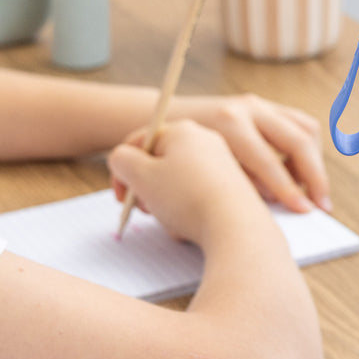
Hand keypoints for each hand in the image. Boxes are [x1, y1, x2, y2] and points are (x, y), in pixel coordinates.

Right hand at [107, 120, 260, 246]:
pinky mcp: (234, 187)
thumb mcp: (140, 176)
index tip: (121, 195)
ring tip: (172, 221)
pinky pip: (199, 197)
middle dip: (147, 188)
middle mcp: (206, 141)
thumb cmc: (186, 199)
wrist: (237, 228)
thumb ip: (122, 161)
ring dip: (167, 204)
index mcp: (183, 131)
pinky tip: (190, 228)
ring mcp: (223, 164)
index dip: (123, 169)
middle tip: (145, 209)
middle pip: (162, 163)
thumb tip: (124, 159)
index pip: (141, 141)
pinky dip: (189, 212)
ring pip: (179, 185)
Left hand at [169, 93, 330, 213]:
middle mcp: (247, 108)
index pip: (268, 160)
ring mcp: (260, 104)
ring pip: (306, 130)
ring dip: (315, 163)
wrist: (165, 121)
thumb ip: (233, 184)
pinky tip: (300, 177)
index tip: (302, 211)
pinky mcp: (267, 107)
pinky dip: (308, 153)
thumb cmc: (176, 156)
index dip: (287, 189)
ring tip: (313, 193)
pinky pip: (302, 126)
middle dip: (314, 177)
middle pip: (297, 140)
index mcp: (227, 123)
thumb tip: (268, 203)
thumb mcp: (198, 170)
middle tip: (322, 207)